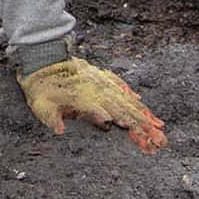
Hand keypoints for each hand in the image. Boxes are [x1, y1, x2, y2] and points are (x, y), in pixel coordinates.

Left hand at [18, 57, 166, 152]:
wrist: (41, 58)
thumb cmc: (39, 88)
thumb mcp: (40, 106)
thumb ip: (51, 119)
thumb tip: (61, 130)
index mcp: (83, 98)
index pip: (108, 113)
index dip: (122, 123)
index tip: (137, 132)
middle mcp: (95, 89)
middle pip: (124, 109)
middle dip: (144, 125)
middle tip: (159, 140)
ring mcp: (99, 82)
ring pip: (126, 99)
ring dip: (143, 112)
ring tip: (159, 125)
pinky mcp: (99, 76)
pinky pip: (118, 84)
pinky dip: (130, 93)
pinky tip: (140, 101)